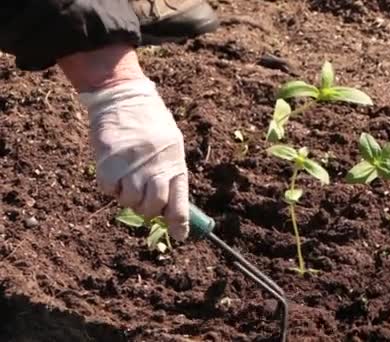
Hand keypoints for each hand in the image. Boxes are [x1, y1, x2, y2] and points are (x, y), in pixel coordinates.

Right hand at [58, 45, 189, 240]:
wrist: (124, 97)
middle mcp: (155, 168)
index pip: (180, 201)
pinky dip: (110, 185)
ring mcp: (131, 167)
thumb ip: (170, 173)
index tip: (180, 236)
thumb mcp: (171, 144)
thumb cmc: (150, 123)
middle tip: (143, 195)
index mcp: (174, 163)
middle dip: (149, 208)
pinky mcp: (108, 164)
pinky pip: (109, 190)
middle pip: (153, 207)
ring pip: (129, 202)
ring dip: (128, 196)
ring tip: (128, 177)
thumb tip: (169, 208)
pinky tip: (114, 169)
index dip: (179, 222)